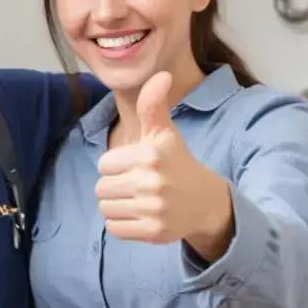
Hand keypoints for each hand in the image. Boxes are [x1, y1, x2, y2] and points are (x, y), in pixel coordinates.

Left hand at [95, 72, 232, 259]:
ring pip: (106, 209)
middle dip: (115, 186)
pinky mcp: (153, 232)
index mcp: (151, 154)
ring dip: (117, 206)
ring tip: (137, 201)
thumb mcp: (164, 133)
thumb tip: (161, 74)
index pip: (104, 164)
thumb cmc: (177, 163)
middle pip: (102, 188)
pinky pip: (114, 229)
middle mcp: (152, 181)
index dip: (116, 166)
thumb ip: (153, 105)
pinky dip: (122, 224)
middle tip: (137, 186)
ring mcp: (153, 209)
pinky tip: (139, 216)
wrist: (206, 202)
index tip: (136, 167)